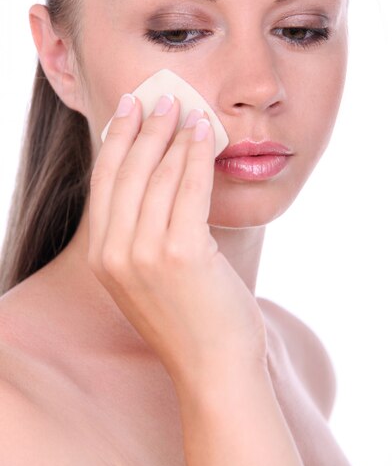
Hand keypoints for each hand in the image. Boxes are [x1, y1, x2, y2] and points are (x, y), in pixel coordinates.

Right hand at [88, 93, 267, 388]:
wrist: (214, 368)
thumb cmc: (190, 319)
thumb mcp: (149, 276)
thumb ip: (141, 233)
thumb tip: (157, 178)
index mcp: (102, 256)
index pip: (105, 182)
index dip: (116, 140)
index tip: (128, 110)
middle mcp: (115, 253)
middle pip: (127, 171)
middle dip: (144, 128)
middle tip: (160, 98)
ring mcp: (145, 254)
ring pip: (159, 175)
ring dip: (173, 135)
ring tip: (186, 110)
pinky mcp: (182, 253)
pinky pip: (189, 188)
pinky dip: (196, 155)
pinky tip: (204, 134)